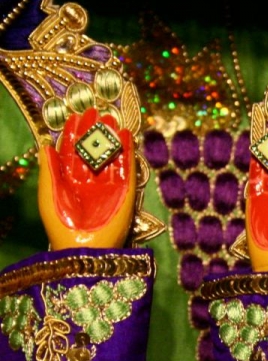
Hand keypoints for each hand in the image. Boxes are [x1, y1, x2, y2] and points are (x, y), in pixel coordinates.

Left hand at [38, 108, 135, 250]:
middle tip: (95, 111)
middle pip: (92, 151)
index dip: (73, 134)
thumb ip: (49, 170)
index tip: (75, 116)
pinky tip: (126, 137)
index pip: (72, 152)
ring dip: (111, 138)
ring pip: (110, 156)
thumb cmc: (61, 224)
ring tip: (111, 120)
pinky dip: (128, 153)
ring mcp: (108, 185)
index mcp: (70, 181)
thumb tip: (45, 144)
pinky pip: (127, 168)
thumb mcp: (48, 194)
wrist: (84, 248)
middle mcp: (90, 180)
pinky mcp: (125, 192)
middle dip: (94, 132)